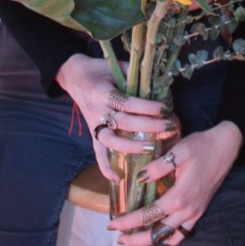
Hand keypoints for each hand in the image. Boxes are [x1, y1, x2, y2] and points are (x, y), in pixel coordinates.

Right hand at [54, 54, 177, 180]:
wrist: (75, 76)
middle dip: (148, 126)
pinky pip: (97, 153)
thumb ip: (134, 73)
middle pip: (124, 123)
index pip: (127, 103)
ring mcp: (94, 124)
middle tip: (169, 127)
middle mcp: (97, 111)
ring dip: (131, 147)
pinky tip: (117, 179)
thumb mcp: (115, 65)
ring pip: (111, 141)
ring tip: (151, 149)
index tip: (164, 108)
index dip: (146, 107)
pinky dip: (105, 167)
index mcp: (102, 92)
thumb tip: (158, 78)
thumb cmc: (99, 69)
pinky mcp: (92, 133)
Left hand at [107, 121, 243, 245]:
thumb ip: (158, 166)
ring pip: (170, 238)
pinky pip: (183, 234)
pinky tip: (159, 229)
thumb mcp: (179, 151)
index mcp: (179, 197)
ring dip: (152, 240)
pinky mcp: (199, 211)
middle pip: (157, 234)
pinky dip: (168, 237)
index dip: (128, 222)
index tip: (112, 224)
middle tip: (119, 237)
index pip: (148, 215)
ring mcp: (195, 213)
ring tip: (136, 235)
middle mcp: (187, 210)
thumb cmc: (201, 146)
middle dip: (136, 239)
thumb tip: (139, 179)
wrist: (226, 146)